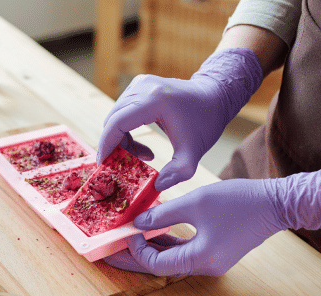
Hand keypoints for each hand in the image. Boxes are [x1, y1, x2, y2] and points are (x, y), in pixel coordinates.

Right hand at [97, 47, 262, 190]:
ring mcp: (140, 83)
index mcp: (154, 100)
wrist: (215, 96)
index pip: (116, 124)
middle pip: (113, 120)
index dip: (106, 146)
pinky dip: (126, 129)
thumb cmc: (205, 123)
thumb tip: (157, 186)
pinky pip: (122, 110)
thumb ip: (178, 172)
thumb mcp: (194, 152)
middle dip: (115, 146)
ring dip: (121, 139)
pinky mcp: (140, 84)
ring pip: (116, 116)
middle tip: (126, 166)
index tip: (104, 165)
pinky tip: (143, 145)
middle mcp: (143, 87)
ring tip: (143, 156)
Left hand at [104, 168, 320, 276]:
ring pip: (172, 258)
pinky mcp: (216, 251)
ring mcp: (212, 260)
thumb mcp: (195, 203)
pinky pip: (185, 251)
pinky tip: (153, 231)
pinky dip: (168, 242)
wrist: (277, 202)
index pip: (157, 264)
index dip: (137, 250)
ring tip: (129, 239)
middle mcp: (206, 266)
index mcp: (201, 259)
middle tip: (113, 250)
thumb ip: (164, 214)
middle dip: (137, 256)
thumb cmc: (238, 201)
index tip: (125, 232)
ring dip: (151, 248)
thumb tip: (138, 223)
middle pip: (162, 266)